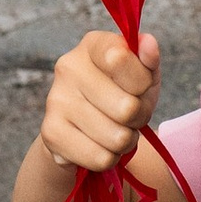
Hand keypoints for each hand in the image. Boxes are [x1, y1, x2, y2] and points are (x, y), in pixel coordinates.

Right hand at [40, 30, 160, 175]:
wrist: (81, 127)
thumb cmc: (120, 94)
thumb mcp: (143, 75)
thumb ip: (149, 59)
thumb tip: (149, 43)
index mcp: (93, 45)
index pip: (123, 59)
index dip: (142, 82)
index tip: (139, 86)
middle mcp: (68, 67)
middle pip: (127, 108)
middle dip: (138, 118)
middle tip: (129, 115)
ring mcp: (56, 100)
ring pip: (117, 137)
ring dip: (126, 141)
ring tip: (116, 130)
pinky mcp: (51, 132)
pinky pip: (100, 158)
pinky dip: (109, 157)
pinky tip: (100, 145)